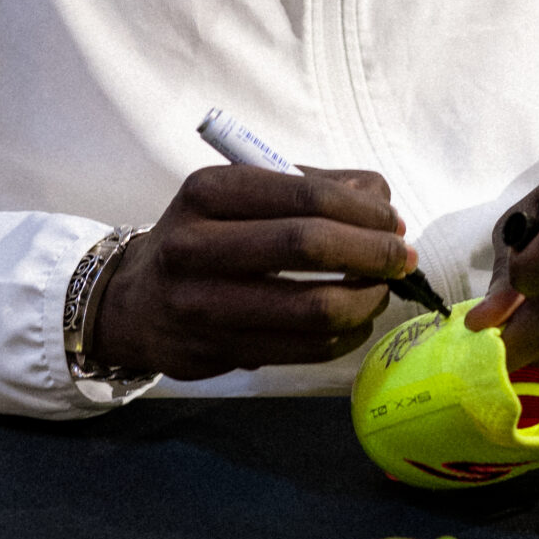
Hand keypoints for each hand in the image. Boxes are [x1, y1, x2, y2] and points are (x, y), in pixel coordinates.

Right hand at [91, 165, 415, 380]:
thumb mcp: (240, 194)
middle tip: (402, 257)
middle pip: (308, 246)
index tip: (393, 221)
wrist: (135, 302)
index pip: (306, 195)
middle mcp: (196, 245)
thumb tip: (383, 205)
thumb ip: (312, 187)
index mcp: (208, 190)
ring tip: (381, 289)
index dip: (364, 211)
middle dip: (372, 252)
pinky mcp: (217, 351)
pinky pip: (305, 348)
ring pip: (312, 308)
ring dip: (366, 300)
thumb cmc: (206, 238)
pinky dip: (346, 335)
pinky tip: (356, 321)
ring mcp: (202, 304)